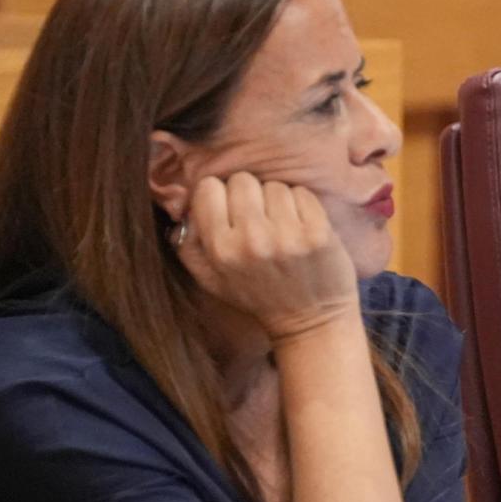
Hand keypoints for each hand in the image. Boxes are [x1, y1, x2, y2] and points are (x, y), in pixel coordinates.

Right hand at [175, 172, 357, 340]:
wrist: (311, 321)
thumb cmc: (258, 295)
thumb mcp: (211, 279)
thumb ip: (188, 243)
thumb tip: (182, 206)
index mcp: (221, 250)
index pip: (208, 187)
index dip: (220, 195)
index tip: (230, 210)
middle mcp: (251, 240)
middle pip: (242, 180)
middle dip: (250, 195)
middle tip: (259, 218)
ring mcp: (287, 236)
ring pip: (275, 185)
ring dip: (278, 201)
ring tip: (282, 227)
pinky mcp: (318, 233)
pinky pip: (303, 194)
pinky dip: (303, 205)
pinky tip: (302, 227)